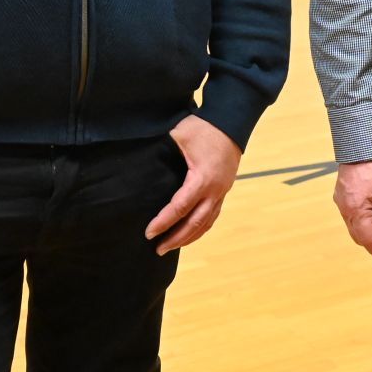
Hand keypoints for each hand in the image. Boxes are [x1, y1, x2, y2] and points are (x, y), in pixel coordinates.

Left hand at [145, 114, 240, 255]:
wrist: (232, 121)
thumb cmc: (204, 126)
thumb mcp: (179, 134)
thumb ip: (161, 149)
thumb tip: (140, 160)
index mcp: (202, 179)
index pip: (179, 208)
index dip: (163, 222)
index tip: (149, 233)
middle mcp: (214, 190)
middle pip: (194, 224)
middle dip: (176, 239)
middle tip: (158, 249)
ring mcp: (222, 191)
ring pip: (206, 223)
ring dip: (189, 237)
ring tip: (171, 246)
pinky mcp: (224, 189)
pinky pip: (213, 215)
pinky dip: (201, 228)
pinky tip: (191, 233)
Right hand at [331, 156, 371, 264]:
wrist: (361, 142)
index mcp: (356, 211)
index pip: (368, 241)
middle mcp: (345, 209)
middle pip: (359, 236)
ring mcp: (341, 201)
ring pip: (355, 226)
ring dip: (368, 233)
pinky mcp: (342, 194)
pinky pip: (352, 215)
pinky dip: (363, 221)